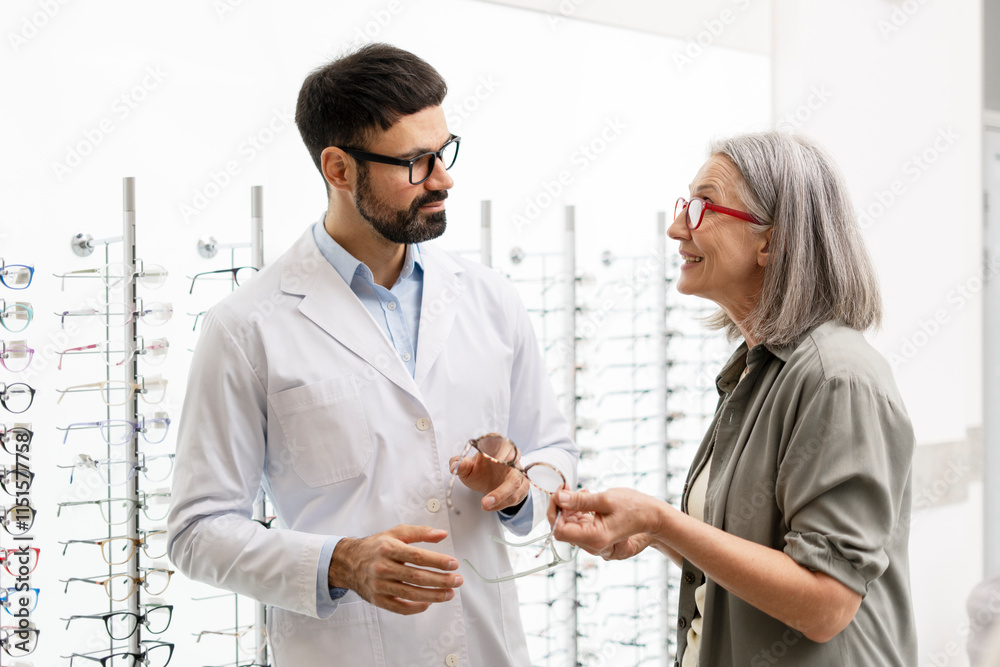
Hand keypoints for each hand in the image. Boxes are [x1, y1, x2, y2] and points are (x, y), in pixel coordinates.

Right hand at [328, 525, 462, 614]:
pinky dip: (416, 608)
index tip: (454, 564)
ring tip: (449, 593)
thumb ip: (420, 532)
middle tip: (457, 580)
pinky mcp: (377, 599)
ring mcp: (379, 585)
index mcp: (388, 548)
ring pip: (411, 594)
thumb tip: (442, 534)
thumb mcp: (396, 533)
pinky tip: (429, 603)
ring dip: (433, 595)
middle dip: (441, 580)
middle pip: (417, 577)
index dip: (438, 561)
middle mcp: (382, 567)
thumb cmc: (376, 546)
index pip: (418, 557)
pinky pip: (399, 608)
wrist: (349, 562)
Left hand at [449, 452, 528, 511]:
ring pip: (516, 484)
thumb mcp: (468, 467)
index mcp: (498, 446)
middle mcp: (512, 457)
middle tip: (485, 497)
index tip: (485, 455)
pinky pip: (517, 495)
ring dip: (501, 497)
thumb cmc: (480, 471)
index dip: (496, 447)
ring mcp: (519, 472)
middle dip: (499, 480)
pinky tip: (491, 506)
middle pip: (512, 465)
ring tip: (485, 504)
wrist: (491, 481)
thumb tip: (455, 466)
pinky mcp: (523, 485)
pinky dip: (503, 503)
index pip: (500, 441)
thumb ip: (461, 465)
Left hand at [547, 488, 658, 558]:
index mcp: (593, 537)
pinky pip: (578, 523)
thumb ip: (580, 501)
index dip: (554, 511)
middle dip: (561, 507)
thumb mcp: (605, 499)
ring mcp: (593, 540)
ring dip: (569, 507)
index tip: (558, 493)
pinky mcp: (594, 533)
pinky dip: (577, 510)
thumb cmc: (634, 507)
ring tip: (582, 492)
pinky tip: (586, 498)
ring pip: (569, 525)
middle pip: (562, 528)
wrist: (651, 516)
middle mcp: (591, 543)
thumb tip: (559, 498)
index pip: (559, 530)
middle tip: (566, 487)